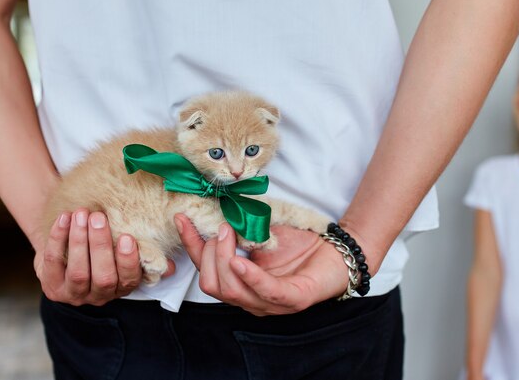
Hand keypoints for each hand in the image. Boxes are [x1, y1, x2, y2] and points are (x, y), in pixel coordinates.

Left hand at [34, 208, 173, 305]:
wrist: (66, 249)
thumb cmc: (102, 248)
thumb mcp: (124, 254)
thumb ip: (146, 257)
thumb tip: (172, 267)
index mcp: (122, 287)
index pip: (129, 279)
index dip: (128, 260)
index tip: (127, 237)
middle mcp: (100, 296)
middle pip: (103, 276)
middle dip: (100, 245)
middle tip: (98, 217)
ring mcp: (74, 294)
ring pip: (78, 272)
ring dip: (79, 241)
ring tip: (82, 214)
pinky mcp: (52, 287)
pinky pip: (52, 263)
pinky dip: (58, 239)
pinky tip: (64, 219)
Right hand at [175, 214, 347, 315]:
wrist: (337, 251)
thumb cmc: (300, 246)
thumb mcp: (260, 234)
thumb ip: (237, 231)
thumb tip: (212, 213)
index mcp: (241, 285)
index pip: (206, 271)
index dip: (191, 246)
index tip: (182, 219)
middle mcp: (252, 299)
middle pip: (212, 284)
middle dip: (208, 254)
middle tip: (220, 227)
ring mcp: (272, 304)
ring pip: (231, 290)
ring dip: (224, 259)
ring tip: (228, 233)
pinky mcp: (294, 300)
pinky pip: (264, 292)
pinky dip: (248, 275)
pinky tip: (239, 260)